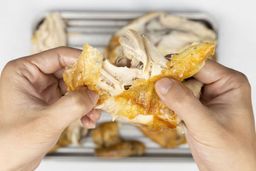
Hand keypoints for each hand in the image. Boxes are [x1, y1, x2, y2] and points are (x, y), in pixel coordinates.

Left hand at [0, 47, 99, 170]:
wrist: (3, 166)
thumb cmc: (9, 143)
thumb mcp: (46, 121)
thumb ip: (74, 105)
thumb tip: (94, 94)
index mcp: (24, 72)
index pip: (60, 56)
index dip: (83, 61)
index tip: (100, 68)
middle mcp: (34, 80)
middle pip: (70, 72)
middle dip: (88, 85)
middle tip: (102, 92)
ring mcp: (42, 93)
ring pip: (74, 88)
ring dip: (87, 100)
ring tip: (95, 112)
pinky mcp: (50, 107)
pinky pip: (72, 102)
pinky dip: (82, 110)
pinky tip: (88, 120)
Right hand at [155, 60, 255, 170]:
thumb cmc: (233, 154)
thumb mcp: (207, 126)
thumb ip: (184, 103)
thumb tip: (163, 83)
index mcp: (229, 84)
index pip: (199, 65)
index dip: (177, 65)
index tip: (156, 67)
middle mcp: (217, 88)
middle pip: (187, 74)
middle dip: (167, 79)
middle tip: (147, 80)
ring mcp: (204, 99)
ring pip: (179, 87)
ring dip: (164, 91)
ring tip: (147, 91)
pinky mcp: (194, 110)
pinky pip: (176, 100)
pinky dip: (165, 103)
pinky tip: (154, 104)